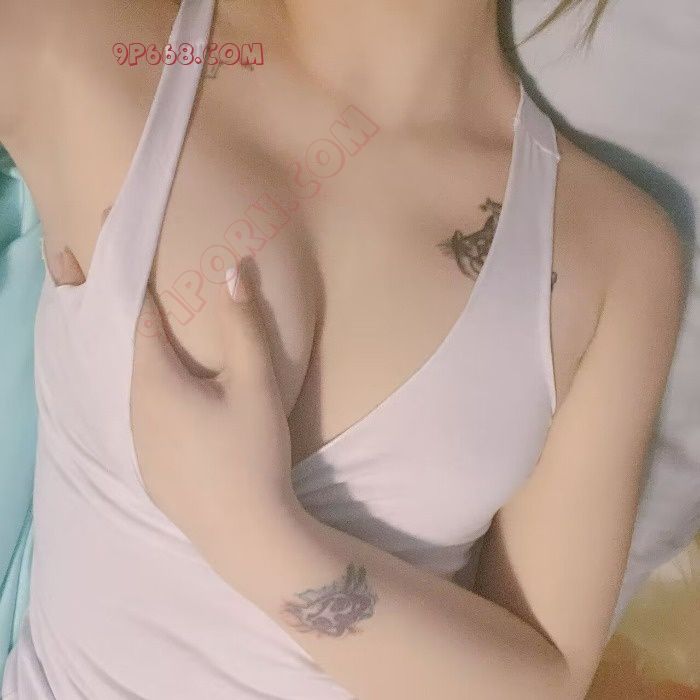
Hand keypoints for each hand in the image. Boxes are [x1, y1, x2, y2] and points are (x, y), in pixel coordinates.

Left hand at [48, 246, 295, 529]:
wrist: (246, 533)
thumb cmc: (252, 451)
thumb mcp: (256, 383)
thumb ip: (244, 324)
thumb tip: (232, 269)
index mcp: (155, 381)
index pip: (139, 317)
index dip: (135, 279)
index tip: (132, 251)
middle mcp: (135, 410)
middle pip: (138, 354)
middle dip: (149, 323)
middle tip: (166, 299)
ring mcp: (139, 445)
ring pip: (142, 390)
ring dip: (156, 365)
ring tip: (178, 351)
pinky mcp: (150, 471)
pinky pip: (149, 421)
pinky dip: (160, 401)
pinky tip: (186, 410)